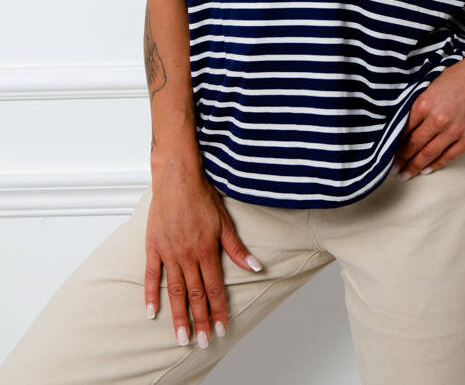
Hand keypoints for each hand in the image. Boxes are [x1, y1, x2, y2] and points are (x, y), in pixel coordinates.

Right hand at [145, 167, 263, 347]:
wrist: (177, 178)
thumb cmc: (202, 197)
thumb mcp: (225, 222)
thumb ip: (237, 249)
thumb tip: (256, 267)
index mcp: (206, 250)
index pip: (214, 288)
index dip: (218, 310)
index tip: (221, 329)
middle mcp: (187, 255)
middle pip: (195, 295)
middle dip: (200, 321)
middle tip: (202, 343)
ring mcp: (169, 252)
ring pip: (175, 291)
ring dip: (178, 316)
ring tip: (181, 337)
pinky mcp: (154, 246)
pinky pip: (152, 275)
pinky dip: (151, 294)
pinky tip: (151, 312)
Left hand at [392, 41, 464, 178]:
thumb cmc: (459, 76)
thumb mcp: (430, 85)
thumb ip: (418, 104)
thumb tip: (403, 122)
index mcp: (425, 103)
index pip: (403, 129)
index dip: (394, 142)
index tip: (387, 150)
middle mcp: (438, 119)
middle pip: (414, 145)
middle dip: (401, 159)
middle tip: (392, 168)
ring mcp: (455, 130)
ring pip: (429, 154)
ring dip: (415, 166)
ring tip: (405, 174)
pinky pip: (449, 156)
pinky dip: (436, 165)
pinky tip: (426, 170)